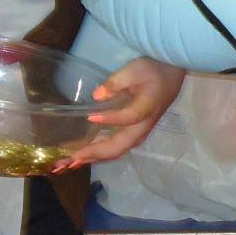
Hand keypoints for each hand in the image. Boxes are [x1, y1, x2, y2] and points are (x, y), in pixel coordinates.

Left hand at [54, 57, 185, 167]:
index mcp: (145, 111)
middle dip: (90, 155)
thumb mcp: (135, 69)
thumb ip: (117, 82)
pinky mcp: (131, 134)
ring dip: (90, 159)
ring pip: (113, 152)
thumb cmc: (153, 70)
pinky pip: (113, 148)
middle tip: (65, 161)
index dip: (110, 119)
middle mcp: (141, 129)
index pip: (128, 118)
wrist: (170, 76)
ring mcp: (136, 134)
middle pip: (116, 147)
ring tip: (66, 165)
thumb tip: (97, 95)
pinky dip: (95, 155)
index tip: (90, 116)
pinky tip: (79, 157)